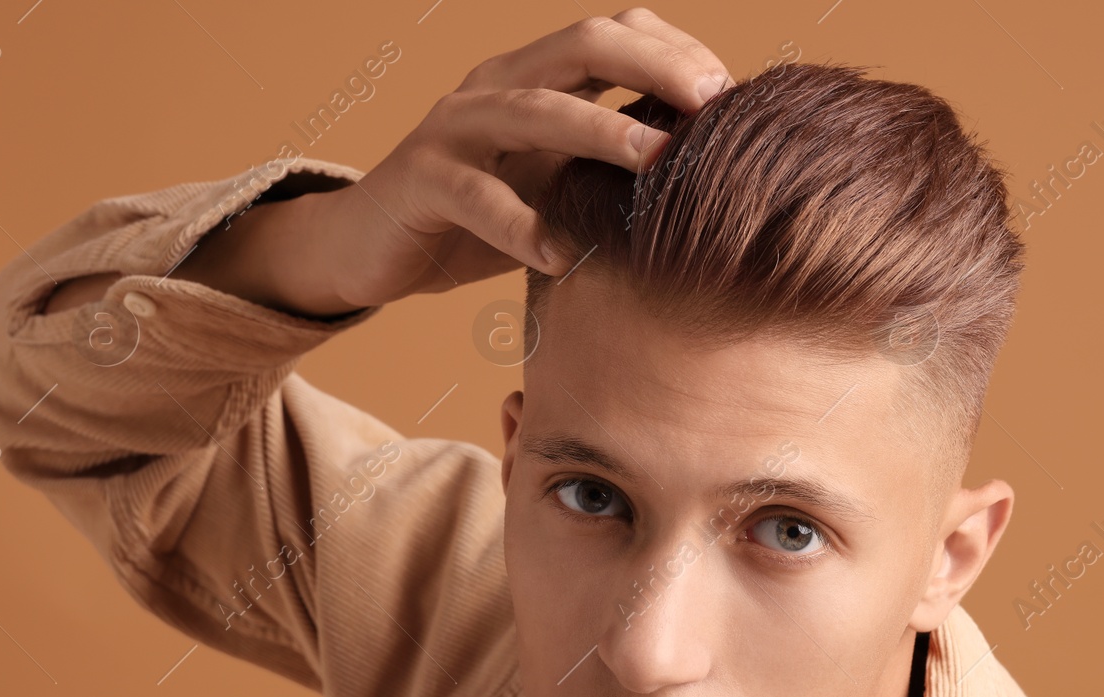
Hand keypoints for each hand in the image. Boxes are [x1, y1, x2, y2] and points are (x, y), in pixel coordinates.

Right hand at [298, 8, 732, 310]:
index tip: (731, 97)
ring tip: (658, 161)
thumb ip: (608, 168)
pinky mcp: (421, 182)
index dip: (674, 53)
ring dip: (602, 131)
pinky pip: (476, 197)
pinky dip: (521, 226)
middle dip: (654, 67)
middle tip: (712, 109)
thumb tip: (709, 174)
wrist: (373, 248)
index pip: (613, 34)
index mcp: (534, 77)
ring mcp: (455, 129)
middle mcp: (496, 86)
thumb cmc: (480, 220)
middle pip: (582, 45)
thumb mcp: (555, 184)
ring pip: (533, 110)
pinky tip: (561, 256)